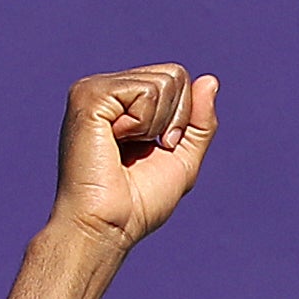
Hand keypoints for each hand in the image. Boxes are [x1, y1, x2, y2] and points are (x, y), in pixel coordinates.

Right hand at [51, 65, 217, 249]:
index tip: (160, 148)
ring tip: (125, 147)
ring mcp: (93, 89)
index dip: (183, 118)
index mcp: (123, 101)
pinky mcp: (88, 96)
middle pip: (175, 75)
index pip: (177, 79)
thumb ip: (199, 121)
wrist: (109, 224)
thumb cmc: (139, 201)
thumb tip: (210, 80)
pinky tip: (115, 141)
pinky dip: (144, 124)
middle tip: (146, 149)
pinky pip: (146, 92)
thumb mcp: (182, 156)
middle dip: (176, 118)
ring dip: (158, 124)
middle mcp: (106, 89)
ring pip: (164, 82)